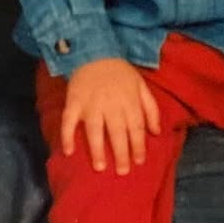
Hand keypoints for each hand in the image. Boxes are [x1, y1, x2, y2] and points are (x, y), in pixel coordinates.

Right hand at [62, 57, 160, 174]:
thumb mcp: (141, 85)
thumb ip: (150, 108)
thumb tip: (156, 132)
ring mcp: (90, 104)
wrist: (94, 51)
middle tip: (123, 171)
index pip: (136, 127)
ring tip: (100, 167)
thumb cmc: (119, 73)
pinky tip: (68, 151)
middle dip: (121, 153)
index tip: (139, 161)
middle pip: (117, 132)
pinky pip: (69, 120)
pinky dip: (67, 136)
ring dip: (97, 149)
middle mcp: (110, 104)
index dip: (138, 145)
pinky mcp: (73, 102)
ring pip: (94, 129)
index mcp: (128, 101)